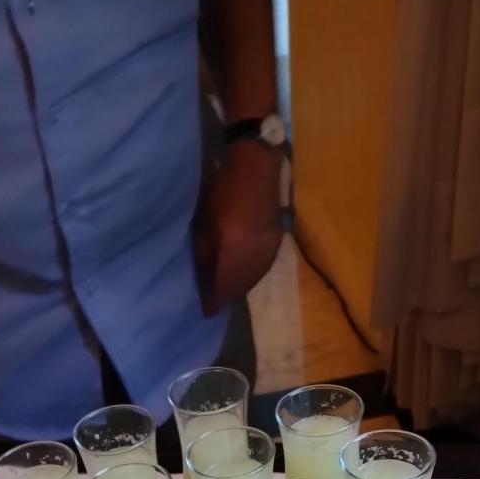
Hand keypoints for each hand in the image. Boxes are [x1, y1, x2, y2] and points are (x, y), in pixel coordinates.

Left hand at [196, 139, 283, 315]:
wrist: (258, 166)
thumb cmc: (223, 189)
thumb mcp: (205, 220)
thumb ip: (205, 252)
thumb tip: (203, 278)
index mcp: (235, 250)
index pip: (224, 285)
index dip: (214, 300)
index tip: (205, 312)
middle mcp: (255, 255)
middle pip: (240, 285)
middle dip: (226, 297)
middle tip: (214, 305)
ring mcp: (268, 249)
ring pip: (252, 278)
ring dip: (239, 287)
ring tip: (226, 293)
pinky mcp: (276, 242)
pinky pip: (261, 267)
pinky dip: (250, 275)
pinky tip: (242, 276)